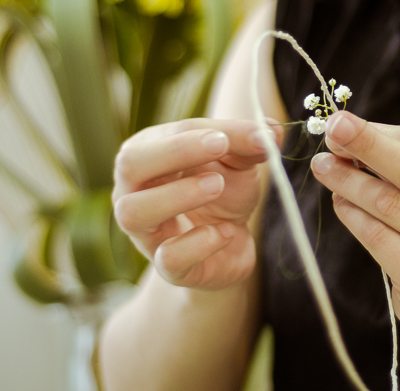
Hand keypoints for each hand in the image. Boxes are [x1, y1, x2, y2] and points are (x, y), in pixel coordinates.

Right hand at [112, 118, 282, 289]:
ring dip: (178, 195)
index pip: (161, 136)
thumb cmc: (223, 193)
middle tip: (219, 148)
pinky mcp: (168, 267)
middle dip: (174, 152)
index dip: (194, 134)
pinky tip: (225, 232)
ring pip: (134, 212)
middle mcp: (134, 192)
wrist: (230, 244)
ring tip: (217, 186)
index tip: (226, 137)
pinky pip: (169, 257)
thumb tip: (269, 132)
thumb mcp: (237, 162)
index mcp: (149, 155)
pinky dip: (200, 242)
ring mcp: (146, 232)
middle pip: (129, 165)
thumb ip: (248, 143)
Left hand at [310, 111, 399, 336]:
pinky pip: (380, 239)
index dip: (380, 132)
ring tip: (325, 168)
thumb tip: (350, 133)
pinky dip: (353, 216)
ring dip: (349, 181)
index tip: (342, 120)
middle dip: (365, 146)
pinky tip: (340, 203)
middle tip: (331, 130)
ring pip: (390, 204)